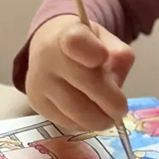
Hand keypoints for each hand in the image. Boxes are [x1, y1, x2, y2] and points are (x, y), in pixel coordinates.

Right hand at [25, 15, 134, 130]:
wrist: (50, 46)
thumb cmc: (87, 45)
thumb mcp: (108, 41)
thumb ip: (120, 56)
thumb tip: (117, 85)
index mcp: (70, 34)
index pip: (76, 41)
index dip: (92, 51)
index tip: (103, 57)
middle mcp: (49, 56)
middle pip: (85, 82)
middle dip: (110, 102)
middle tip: (121, 110)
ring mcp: (39, 81)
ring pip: (75, 110)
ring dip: (99, 119)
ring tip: (110, 117)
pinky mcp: (36, 103)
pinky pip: (66, 121)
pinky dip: (83, 123)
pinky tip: (90, 116)